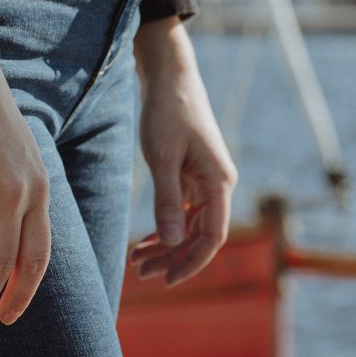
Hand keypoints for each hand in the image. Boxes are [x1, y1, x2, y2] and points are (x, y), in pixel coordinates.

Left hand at [130, 18, 237, 286]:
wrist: (169, 76)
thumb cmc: (167, 112)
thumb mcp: (162, 157)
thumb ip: (167, 200)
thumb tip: (171, 243)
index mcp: (219, 182)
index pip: (211, 237)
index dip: (190, 263)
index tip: (165, 281)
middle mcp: (217, 184)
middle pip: (199, 235)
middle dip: (171, 257)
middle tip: (139, 273)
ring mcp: (205, 179)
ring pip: (190, 224)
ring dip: (166, 244)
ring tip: (136, 260)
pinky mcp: (191, 172)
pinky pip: (182, 209)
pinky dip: (165, 224)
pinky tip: (145, 239)